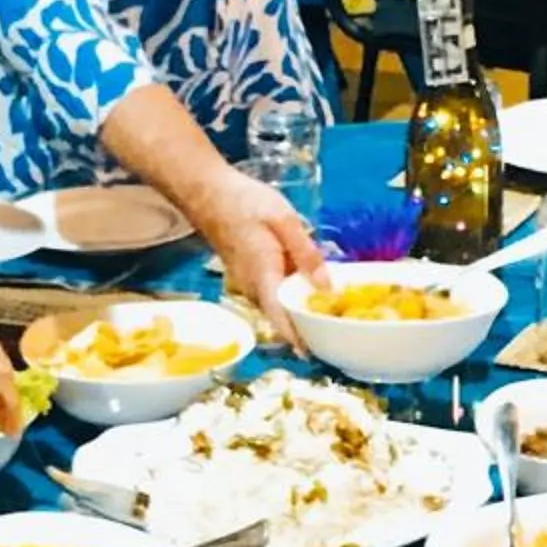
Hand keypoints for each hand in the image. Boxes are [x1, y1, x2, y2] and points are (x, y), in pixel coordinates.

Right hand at [190, 168, 326, 328]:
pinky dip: (289, 295)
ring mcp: (247, 283)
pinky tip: (309, 284)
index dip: (299, 340)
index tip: (317, 355)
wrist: (207, 191)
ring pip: (277, 306)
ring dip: (299, 310)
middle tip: (339, 329)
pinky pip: (271, 293)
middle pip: (282, 318)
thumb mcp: (284, 221)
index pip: (281, 320)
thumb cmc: (244, 202)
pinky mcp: (247, 275)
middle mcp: (252, 288)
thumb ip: (306, 254)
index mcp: (263, 278)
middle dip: (307, 327)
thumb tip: (327, 287)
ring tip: (331, 310)